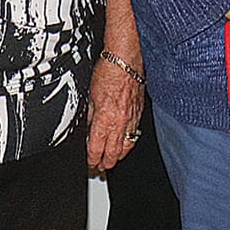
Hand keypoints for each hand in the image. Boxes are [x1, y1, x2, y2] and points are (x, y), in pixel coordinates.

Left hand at [86, 55, 145, 171]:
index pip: (97, 148)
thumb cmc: (108, 72)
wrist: (125, 60)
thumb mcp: (90, 97)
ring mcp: (132, 119)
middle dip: (106, 163)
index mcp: (104, 119)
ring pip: (126, 147)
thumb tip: (90, 131)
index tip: (90, 164)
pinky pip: (135, 135)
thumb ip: (91, 117)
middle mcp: (120, 122)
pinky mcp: (140, 113)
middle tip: (100, 169)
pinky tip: (126, 146)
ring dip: (118, 157)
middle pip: (113, 152)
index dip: (92, 160)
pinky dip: (129, 144)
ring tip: (112, 162)